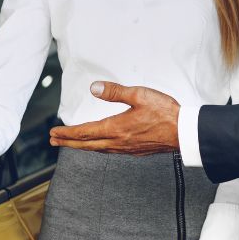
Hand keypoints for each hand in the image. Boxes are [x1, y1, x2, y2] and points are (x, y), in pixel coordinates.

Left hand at [49, 81, 179, 155]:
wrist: (184, 132)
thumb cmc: (165, 113)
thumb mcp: (139, 95)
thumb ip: (115, 92)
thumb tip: (94, 88)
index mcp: (116, 128)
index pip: (85, 132)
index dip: (67, 133)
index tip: (54, 133)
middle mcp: (118, 142)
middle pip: (87, 144)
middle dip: (68, 142)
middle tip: (54, 141)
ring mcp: (126, 149)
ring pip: (97, 149)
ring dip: (81, 146)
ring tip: (71, 143)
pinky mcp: (135, 151)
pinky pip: (109, 151)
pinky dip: (97, 148)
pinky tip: (98, 145)